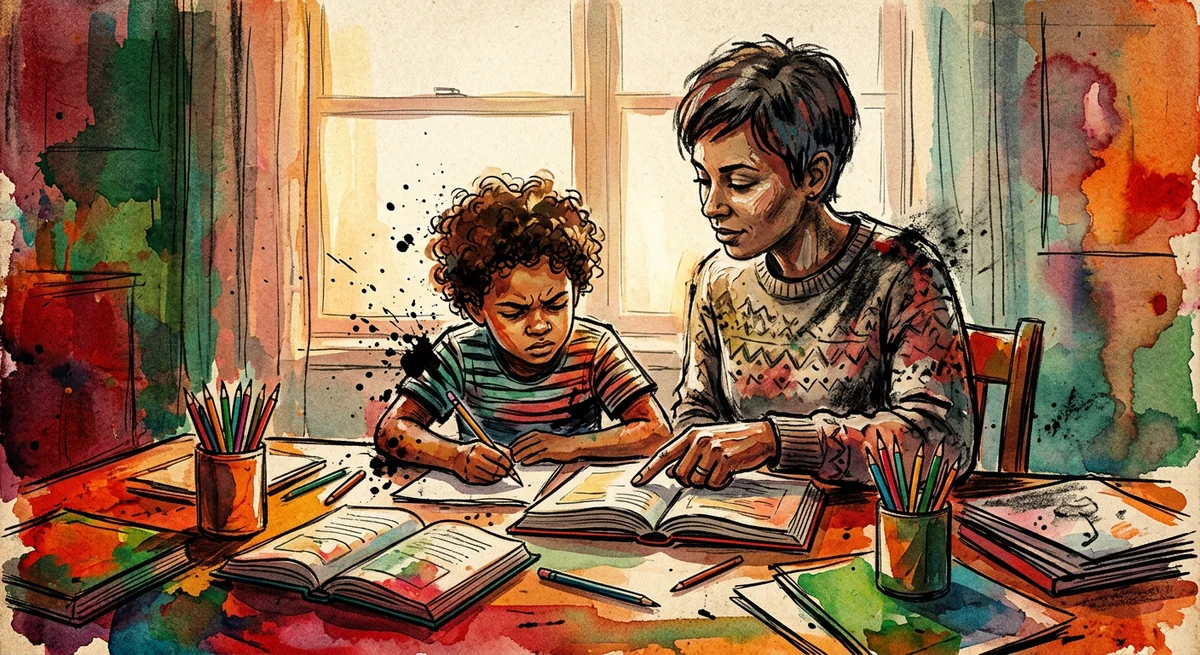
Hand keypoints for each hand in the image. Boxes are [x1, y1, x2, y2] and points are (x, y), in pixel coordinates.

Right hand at [451, 442, 514, 483]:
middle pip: (496, 468)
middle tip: (509, 472)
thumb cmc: (472, 450)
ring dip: (499, 477)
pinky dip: (492, 480)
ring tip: (502, 474)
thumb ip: (498, 449)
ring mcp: (471, 469)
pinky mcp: (469, 478)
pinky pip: (485, 481)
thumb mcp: (483, 444)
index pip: (499, 457)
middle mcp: (474, 458)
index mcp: (479, 448)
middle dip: (505, 471)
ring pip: (491, 477)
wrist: (454, 457)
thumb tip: (510, 456)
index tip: (511, 464)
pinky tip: (494, 477)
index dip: (507, 462)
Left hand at [509, 430, 574, 464]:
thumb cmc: (560, 444)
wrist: (574, 445)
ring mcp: (545, 444)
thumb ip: (536, 444)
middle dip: (515, 451)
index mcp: (539, 434)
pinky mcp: (550, 451)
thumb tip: (525, 452)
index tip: (509, 451)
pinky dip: (530, 459)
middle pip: (524, 444)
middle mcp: (541, 437)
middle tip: (509, 458)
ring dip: (520, 456)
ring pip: (529, 450)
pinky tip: (525, 463)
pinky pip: (537, 456)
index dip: (515, 445)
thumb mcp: (547, 440)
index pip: (522, 439)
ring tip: (515, 461)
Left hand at [632, 422, 776, 488]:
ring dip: (707, 482)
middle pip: (680, 475)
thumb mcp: (707, 442)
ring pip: (696, 482)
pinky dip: (721, 483)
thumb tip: (671, 473)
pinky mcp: (726, 459)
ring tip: (719, 469)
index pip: (664, 454)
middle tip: (707, 472)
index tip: (636, 482)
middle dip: (691, 480)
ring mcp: (713, 449)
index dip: (649, 470)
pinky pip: (714, 484)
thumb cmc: (732, 442)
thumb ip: (687, 456)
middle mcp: (699, 440)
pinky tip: (729, 472)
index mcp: (691, 434)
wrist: (762, 436)